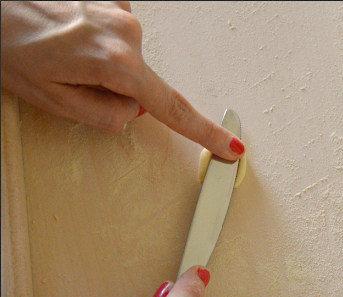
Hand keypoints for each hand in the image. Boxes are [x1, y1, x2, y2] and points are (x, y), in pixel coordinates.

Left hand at [0, 1, 243, 159]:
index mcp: (117, 62)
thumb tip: (131, 110)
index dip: (204, 132)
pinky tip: (67, 35)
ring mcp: (120, 10)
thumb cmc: (7, 44)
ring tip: (61, 52)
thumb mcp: (55, 101)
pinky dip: (96, 42)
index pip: (173, 108)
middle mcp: (127, 31)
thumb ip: (106, 116)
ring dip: (100, 64)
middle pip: (141, 84)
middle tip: (68, 78)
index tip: (229, 146)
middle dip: (113, 90)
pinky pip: (115, 36)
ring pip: (126, 61)